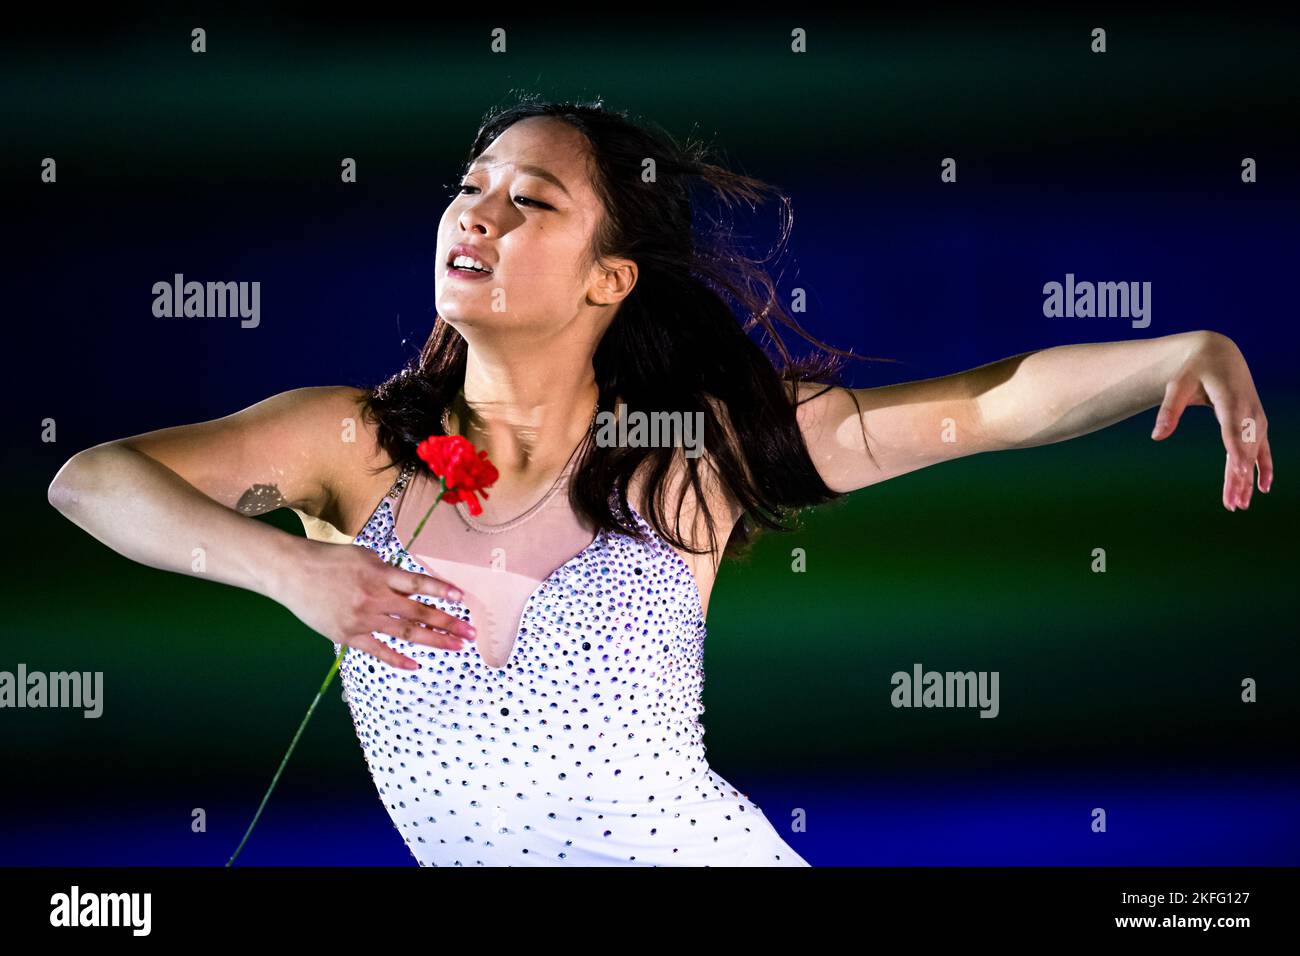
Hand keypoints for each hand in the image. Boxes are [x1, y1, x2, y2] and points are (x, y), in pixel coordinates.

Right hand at [275, 537, 475, 668]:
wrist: (291, 573)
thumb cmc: (328, 560)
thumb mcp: (363, 555)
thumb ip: (388, 570)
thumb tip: (411, 584)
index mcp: (380, 573)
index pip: (419, 583)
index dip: (443, 590)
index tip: (464, 598)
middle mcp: (375, 597)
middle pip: (419, 612)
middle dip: (449, 623)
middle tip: (472, 633)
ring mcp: (363, 618)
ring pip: (405, 632)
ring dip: (434, 640)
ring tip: (457, 647)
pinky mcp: (348, 635)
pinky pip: (378, 650)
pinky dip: (397, 659)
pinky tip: (416, 665)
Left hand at [1151, 331, 1272, 510]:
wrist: (1219, 354)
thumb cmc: (1194, 369)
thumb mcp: (1178, 385)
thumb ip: (1169, 410)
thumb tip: (1156, 437)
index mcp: (1231, 399)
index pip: (1235, 429)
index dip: (1238, 451)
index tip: (1240, 472)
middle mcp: (1249, 410)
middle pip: (1245, 448)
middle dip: (1240, 477)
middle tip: (1233, 503)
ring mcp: (1255, 418)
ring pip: (1253, 453)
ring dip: (1248, 479)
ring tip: (1239, 504)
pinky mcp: (1255, 422)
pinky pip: (1263, 448)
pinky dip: (1264, 467)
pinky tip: (1263, 488)